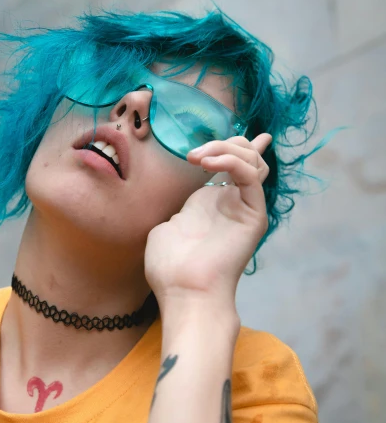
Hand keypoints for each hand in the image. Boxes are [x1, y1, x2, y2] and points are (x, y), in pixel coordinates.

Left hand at [144, 134, 271, 318]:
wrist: (182, 290)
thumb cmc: (170, 267)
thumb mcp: (168, 226)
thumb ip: (180, 209)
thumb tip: (182, 209)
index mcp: (216, 203)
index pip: (235, 164)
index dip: (235, 144)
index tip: (226, 133)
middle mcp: (235, 203)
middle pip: (248, 157)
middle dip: (225, 143)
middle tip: (194, 154)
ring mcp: (246, 208)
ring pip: (253, 162)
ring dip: (225, 149)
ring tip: (196, 158)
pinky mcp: (253, 214)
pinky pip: (251, 176)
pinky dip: (232, 162)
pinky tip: (208, 163)